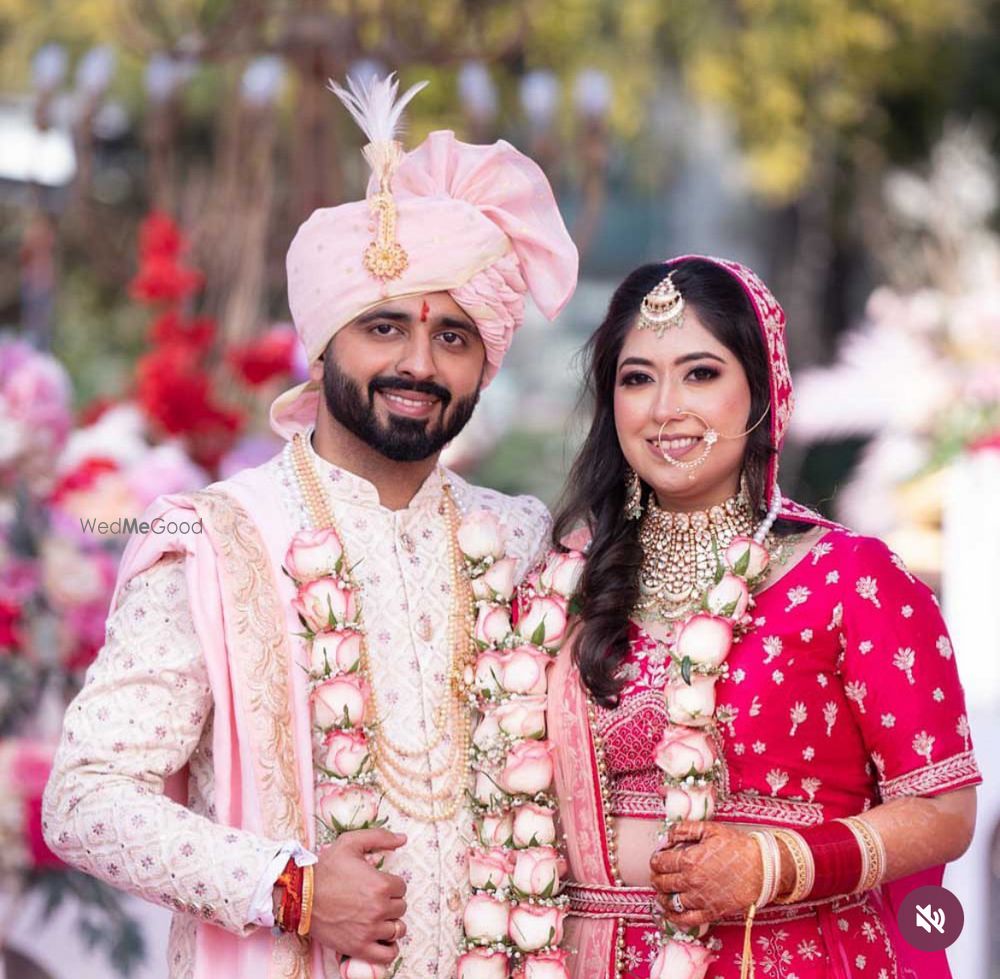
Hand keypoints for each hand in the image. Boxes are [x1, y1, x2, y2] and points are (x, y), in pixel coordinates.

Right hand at [310, 829, 407, 963]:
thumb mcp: (350, 842)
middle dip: (390, 902)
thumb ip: (380, 837)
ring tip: (377, 918)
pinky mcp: (358, 948)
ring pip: (397, 929)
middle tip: (374, 899)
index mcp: (381, 884)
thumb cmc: (325, 868)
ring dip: (390, 923)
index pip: (401, 887)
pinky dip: (389, 948)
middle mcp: (379, 909)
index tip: (378, 885)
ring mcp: (370, 930)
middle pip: (400, 908)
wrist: (301, 896)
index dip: (391, 884)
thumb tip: (403, 838)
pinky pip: (387, 955)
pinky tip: (382, 939)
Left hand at [648, 821, 762, 927]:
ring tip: (662, 890)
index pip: (659, 862)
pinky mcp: (710, 913)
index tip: (658, 858)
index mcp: (689, 859)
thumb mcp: (710, 829)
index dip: (655, 859)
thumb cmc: (737, 847)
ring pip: (669, 902)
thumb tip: (666, 836)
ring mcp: (700, 899)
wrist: (761, 869)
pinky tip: (669, 911)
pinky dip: (673, 917)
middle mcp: (691, 881)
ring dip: (661, 896)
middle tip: (658, 873)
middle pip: (661, 882)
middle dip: (656, 876)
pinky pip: (685, 920)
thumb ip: (684, 829)